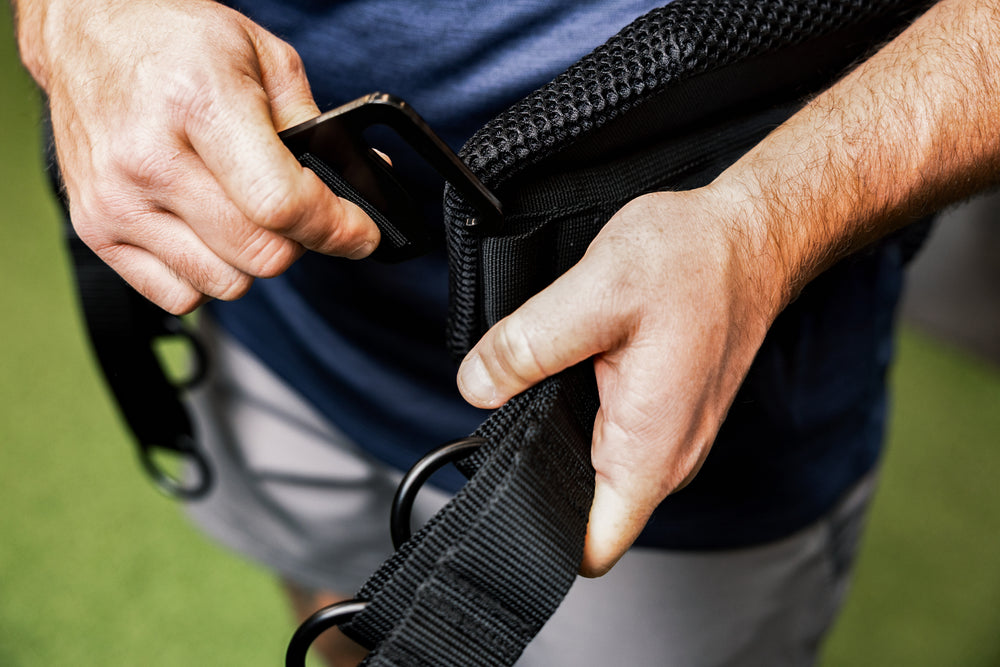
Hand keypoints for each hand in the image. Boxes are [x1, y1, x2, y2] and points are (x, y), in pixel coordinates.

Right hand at [20, 0, 378, 312]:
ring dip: (250, 260)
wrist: (86, 30)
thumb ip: (314, 127)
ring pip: (225, 284)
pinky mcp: (95, 229)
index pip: (281, 204)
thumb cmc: (176, 41)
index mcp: (198, 105)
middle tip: (297, 213)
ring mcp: (116, 201)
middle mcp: (150, 159)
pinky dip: (205, 275)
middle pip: (259, 255)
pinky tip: (203, 231)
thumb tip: (364, 182)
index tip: (360, 234)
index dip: (336, 229)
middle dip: (298, 241)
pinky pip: (180, 295)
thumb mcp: (264, 59)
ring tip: (242, 213)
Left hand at [457, 187, 782, 575]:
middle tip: (511, 412)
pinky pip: (613, 438)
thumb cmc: (694, 262)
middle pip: (585, 511)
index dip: (539, 537)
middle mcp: (666, 458)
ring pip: (596, 470)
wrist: (748, 238)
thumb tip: (476, 386)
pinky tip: (572, 369)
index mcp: (648, 450)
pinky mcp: (668, 414)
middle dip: (539, 473)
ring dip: (561, 436)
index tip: (500, 498)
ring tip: (542, 383)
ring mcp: (671, 439)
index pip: (592, 548)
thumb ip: (526, 347)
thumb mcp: (593, 294)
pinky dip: (584, 413)